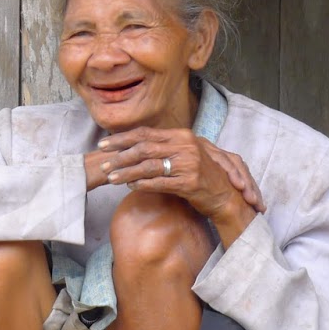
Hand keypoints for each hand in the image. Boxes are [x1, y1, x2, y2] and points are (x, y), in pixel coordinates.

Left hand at [93, 127, 264, 227]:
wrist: (225, 195)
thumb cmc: (202, 175)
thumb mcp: (185, 154)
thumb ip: (164, 147)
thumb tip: (135, 145)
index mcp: (182, 136)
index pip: (145, 133)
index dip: (122, 139)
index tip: (103, 145)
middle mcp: (186, 146)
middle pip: (144, 148)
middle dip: (120, 156)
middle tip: (103, 165)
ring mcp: (189, 164)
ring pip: (149, 165)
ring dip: (126, 172)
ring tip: (111, 178)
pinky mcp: (190, 182)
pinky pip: (160, 183)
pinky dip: (142, 184)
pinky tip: (130, 187)